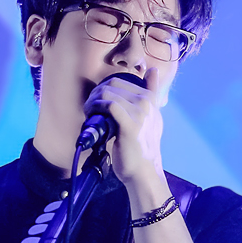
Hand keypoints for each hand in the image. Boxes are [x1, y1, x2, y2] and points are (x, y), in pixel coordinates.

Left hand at [84, 68, 166, 191]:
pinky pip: (109, 105)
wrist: (143, 171)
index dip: (105, 87)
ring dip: (93, 100)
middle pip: (113, 83)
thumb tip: (152, 71)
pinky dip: (96, 107)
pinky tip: (92, 115)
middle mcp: (147, 103)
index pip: (122, 80)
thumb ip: (152, 95)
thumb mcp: (151, 118)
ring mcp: (140, 113)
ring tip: (89, 112)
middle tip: (91, 107)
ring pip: (108, 92)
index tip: (98, 101)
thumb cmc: (141, 147)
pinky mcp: (130, 124)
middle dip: (97, 92)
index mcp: (151, 99)